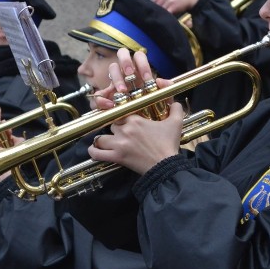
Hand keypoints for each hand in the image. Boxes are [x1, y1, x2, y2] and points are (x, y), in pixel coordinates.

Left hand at [88, 49, 181, 174]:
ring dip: (103, 140)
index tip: (124, 121)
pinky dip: (93, 152)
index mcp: (135, 120)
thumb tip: (176, 103)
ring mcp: (119, 144)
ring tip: (107, 142)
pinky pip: (97, 154)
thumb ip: (176, 109)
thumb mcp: (176, 123)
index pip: (120, 113)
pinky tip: (94, 150)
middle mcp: (125, 130)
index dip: (121, 117)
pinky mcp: (117, 157)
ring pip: (101, 138)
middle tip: (122, 135)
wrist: (166, 165)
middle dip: (115, 130)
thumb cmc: (169, 145)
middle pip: (112, 125)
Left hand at [153, 0, 201, 16]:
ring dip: (160, 14)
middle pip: (155, 4)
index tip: (154, 10)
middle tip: (156, 15)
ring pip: (160, 9)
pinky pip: (166, 13)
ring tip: (160, 18)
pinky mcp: (172, 6)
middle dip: (155, 10)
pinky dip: (165, 16)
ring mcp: (168, 0)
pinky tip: (166, 18)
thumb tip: (156, 5)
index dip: (153, 6)